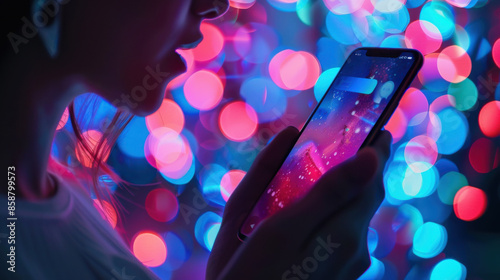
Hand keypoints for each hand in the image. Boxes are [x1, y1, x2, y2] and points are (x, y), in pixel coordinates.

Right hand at [206, 127, 391, 279]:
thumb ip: (328, 193)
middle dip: (355, 164)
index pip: (373, 178)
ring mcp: (349, 264)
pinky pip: (342, 231)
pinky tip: (307, 206)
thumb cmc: (253, 275)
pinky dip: (331, 209)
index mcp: (345, 232)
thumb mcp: (283, 229)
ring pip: (352, 213)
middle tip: (340, 138)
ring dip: (341, 186)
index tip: (375, 122)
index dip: (376, 148)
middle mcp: (355, 248)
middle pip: (364, 194)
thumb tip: (371, 158)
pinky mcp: (338, 273)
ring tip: (317, 167)